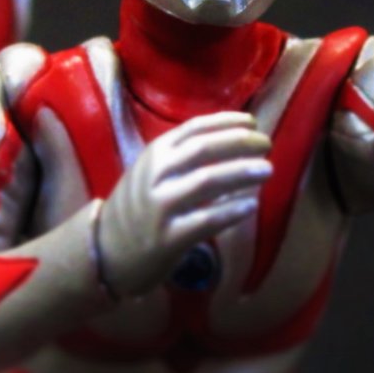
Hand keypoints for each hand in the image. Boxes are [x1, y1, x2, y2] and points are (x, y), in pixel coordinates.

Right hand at [97, 111, 270, 298]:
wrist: (106, 251)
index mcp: (155, 154)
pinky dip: (231, 211)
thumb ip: (184, 156)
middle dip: (240, 143)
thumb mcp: (153, 173)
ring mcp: (160, 206)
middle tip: (266, 144)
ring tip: (267, 170)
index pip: (195, 128)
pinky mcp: (167, 238)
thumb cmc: (139, 208)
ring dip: (241, 172)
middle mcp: (156, 175)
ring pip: (207, 181)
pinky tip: (251, 206)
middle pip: (203, 149)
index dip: (227, 122)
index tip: (254, 121)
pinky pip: (205, 220)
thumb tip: (235, 141)